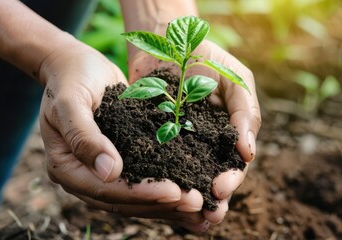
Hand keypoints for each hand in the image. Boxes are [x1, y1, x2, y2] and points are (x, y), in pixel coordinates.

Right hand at [38, 41, 208, 231]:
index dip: (140, 193)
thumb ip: (84, 137)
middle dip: (160, 202)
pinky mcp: (121, 157)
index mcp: (66, 167)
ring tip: (200, 205)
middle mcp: (85, 174)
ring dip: (167, 202)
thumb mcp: (70, 102)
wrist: (74, 65)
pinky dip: (165, 184)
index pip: (105, 190)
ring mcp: (103, 169)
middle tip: (196, 202)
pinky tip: (190, 189)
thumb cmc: (70, 78)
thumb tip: (109, 172)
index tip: (173, 191)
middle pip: (124, 200)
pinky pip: (143, 175)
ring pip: (136, 195)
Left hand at [128, 40, 260, 230]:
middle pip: (209, 177)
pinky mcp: (155, 137)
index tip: (220, 189)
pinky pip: (157, 159)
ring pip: (184, 175)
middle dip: (210, 198)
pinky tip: (155, 191)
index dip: (230, 179)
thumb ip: (246, 113)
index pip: (233, 165)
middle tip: (207, 215)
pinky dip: (159, 176)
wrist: (170, 44)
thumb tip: (248, 153)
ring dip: (186, 196)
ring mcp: (178, 142)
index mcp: (226, 135)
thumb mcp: (237, 81)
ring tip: (186, 215)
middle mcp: (203, 144)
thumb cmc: (209, 60)